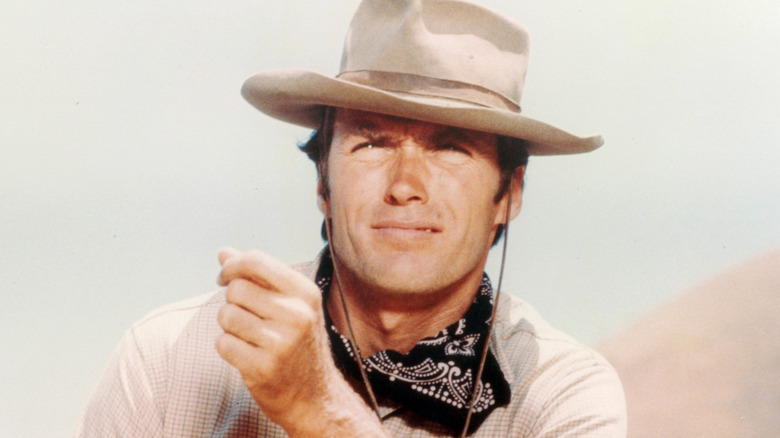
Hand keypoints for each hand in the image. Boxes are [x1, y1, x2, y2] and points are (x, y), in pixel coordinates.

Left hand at [215, 248, 385, 436]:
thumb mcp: (288, 304)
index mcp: (305, 293)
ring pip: (226, 315)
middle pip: (236, 289)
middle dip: (233, 301)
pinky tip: (247, 354)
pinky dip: (228, 347)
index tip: (225, 277)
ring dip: (230, 326)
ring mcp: (281, 342)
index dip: (232, 265)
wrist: (313, 395)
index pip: (256, 260)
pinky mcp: (262, 367)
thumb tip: (223, 251)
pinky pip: (223, 343)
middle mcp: (297, 315)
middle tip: (248, 317)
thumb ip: (256, 275)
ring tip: (250, 337)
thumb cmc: (297, 342)